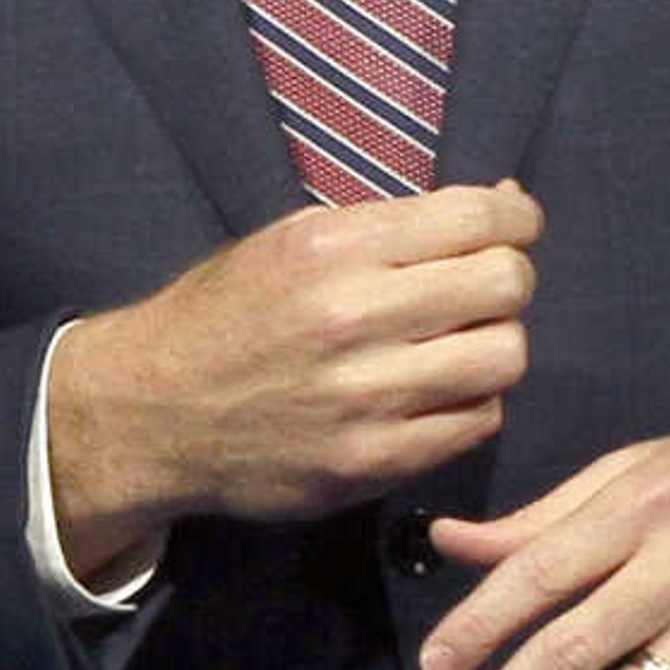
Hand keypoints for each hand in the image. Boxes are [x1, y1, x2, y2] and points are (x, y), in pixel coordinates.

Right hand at [46, 182, 539, 579]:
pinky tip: (439, 390)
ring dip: (498, 343)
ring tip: (463, 341)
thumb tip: (497, 205)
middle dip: (510, 277)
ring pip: (505, 357)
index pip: (476, 217)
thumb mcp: (291, 238)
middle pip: (506, 285)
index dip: (516, 215)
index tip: (516, 222)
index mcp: (334, 248)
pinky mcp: (371, 464)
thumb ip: (388, 226)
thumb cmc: (228, 311)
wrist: (152, 413)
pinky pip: (477, 423)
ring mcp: (365, 399)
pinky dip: (473, 401)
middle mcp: (353, 318)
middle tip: (487, 286)